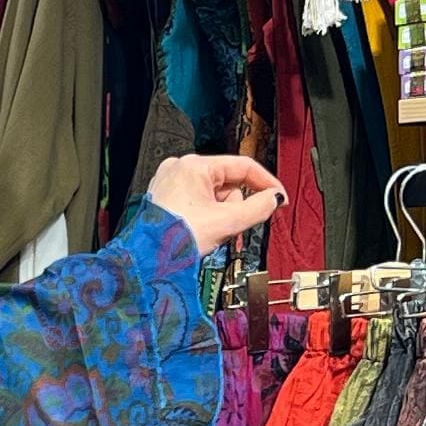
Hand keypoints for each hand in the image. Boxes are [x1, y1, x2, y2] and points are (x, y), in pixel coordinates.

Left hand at [145, 153, 286, 258]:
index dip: (266, 183)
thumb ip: (257, 208)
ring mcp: (170, 182)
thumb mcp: (226, 222)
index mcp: (194, 166)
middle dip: (235, 207)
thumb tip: (273, 200)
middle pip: (228, 184)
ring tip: (212, 233)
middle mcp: (180, 168)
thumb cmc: (174, 238)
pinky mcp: (166, 197)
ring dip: (221, 214)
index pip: (243, 166)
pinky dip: (207, 216)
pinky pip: (198, 202)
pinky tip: (202, 231)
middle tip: (233, 227)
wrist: (146, 259)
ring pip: (214, 195)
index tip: (279, 198)